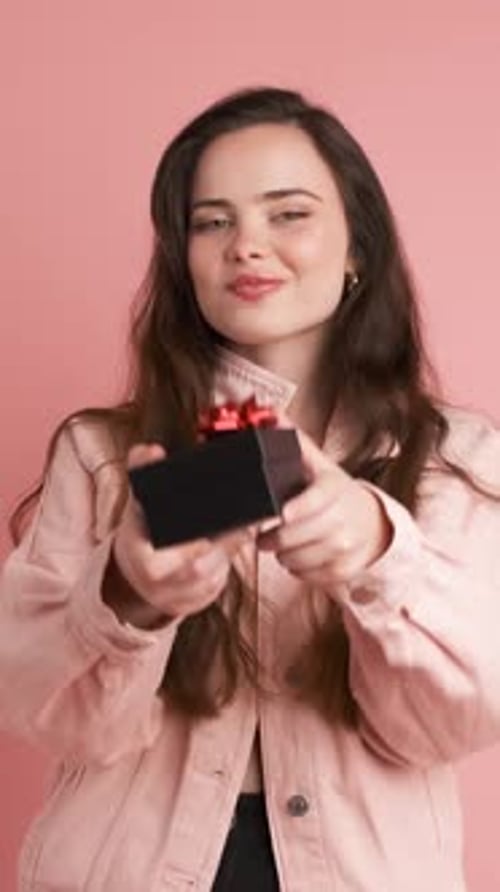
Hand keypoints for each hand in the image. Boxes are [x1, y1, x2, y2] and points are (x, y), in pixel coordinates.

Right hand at [110, 443, 247, 623]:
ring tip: (246, 529)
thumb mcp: (136, 502)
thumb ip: (141, 471)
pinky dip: (228, 565)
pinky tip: (236, 546)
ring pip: (214, 577)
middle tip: (246, 523)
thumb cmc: (141, 533)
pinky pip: (217, 586)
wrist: (134, 574)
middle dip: (225, 546)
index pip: (167, 558)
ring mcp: (176, 597)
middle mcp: (157, 583)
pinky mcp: (193, 603)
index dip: (194, 546)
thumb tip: (151, 450)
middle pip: (199, 568)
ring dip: (231, 554)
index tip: (214, 530)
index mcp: (139, 557)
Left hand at [257, 427, 392, 588]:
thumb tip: (272, 415)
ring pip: (303, 558)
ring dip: (285, 556)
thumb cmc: (335, 493)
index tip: (283, 513)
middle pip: (303, 535)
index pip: (318, 499)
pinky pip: (312, 576)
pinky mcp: (346, 569)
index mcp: (334, 488)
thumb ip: (296, 443)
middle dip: (276, 539)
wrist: (372, 522)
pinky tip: (297, 558)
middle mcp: (345, 517)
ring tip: (280, 547)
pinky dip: (299, 570)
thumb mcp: (320, 466)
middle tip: (263, 538)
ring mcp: (348, 545)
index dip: (300, 508)